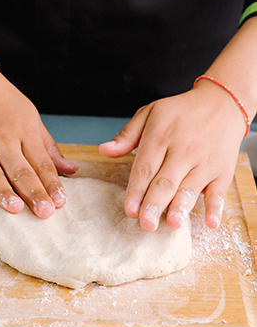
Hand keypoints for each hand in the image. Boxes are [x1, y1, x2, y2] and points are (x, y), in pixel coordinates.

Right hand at [0, 64, 77, 216]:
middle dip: (34, 192)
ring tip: (15, 209)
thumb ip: (48, 146)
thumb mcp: (30, 116)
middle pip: (20, 170)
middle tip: (44, 212)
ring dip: (3, 192)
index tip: (60, 202)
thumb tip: (71, 169)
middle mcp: (1, 137)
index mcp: (23, 130)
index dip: (52, 184)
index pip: (41, 163)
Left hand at [100, 81, 245, 230]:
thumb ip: (127, 135)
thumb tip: (104, 150)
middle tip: (146, 224)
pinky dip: (216, 208)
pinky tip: (210, 222)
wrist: (222, 103)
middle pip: (166, 181)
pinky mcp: (223, 170)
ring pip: (190, 187)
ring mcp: (205, 161)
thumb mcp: (150, 113)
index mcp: (161, 136)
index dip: (137, 190)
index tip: (129, 209)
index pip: (145, 167)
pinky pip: (219, 191)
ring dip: (181, 206)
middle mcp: (183, 150)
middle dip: (155, 204)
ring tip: (173, 223)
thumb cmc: (181, 112)